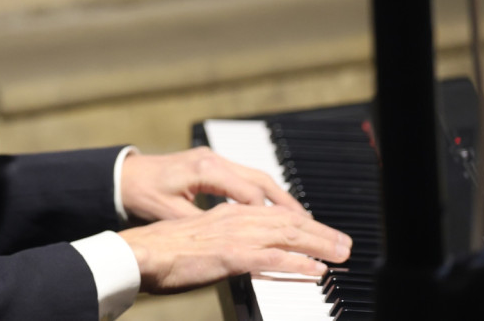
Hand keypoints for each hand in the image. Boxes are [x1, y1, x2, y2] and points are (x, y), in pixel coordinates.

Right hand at [119, 202, 351, 293]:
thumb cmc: (158, 253)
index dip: (300, 223)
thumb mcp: (195, 241)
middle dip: (319, 232)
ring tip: (341, 253)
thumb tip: (235, 256)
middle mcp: (233, 219)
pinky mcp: (231, 255)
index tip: (319, 232)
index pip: (271, 215)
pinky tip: (317, 269)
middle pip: (286, 221)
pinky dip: (299, 262)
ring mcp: (233, 236)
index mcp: (224, 214)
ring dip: (319, 244)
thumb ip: (220, 244)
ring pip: (287, 235)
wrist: (139, 253)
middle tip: (344, 242)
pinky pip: (273, 257)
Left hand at [120, 147, 304, 221]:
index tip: (289, 233)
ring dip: (278, 197)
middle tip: (310, 224)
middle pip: (261, 180)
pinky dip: (263, 192)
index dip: (269, 216)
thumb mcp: (170, 214)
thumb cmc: (142, 194)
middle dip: (287, 203)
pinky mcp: (211, 164)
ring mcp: (213, 159)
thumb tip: (231, 237)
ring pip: (256, 177)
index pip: (249, 194)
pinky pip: (245, 177)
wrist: (123, 176)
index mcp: (205, 170)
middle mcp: (213, 159)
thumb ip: (202, 223)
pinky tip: (273, 208)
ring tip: (300, 219)